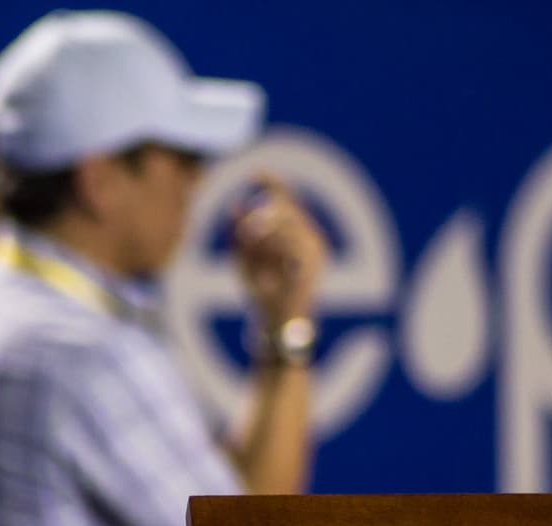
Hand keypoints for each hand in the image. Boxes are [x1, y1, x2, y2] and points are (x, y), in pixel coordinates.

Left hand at [233, 175, 325, 326]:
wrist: (277, 328)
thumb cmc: (263, 297)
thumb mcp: (246, 260)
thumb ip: (241, 234)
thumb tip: (235, 205)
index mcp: (302, 237)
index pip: (288, 202)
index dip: (273, 185)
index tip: (257, 171)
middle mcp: (314, 240)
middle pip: (284, 208)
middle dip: (258, 216)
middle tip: (240, 234)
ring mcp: (315, 250)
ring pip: (284, 221)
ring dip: (260, 232)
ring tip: (247, 248)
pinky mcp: (312, 262)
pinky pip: (287, 239)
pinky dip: (270, 244)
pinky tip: (261, 255)